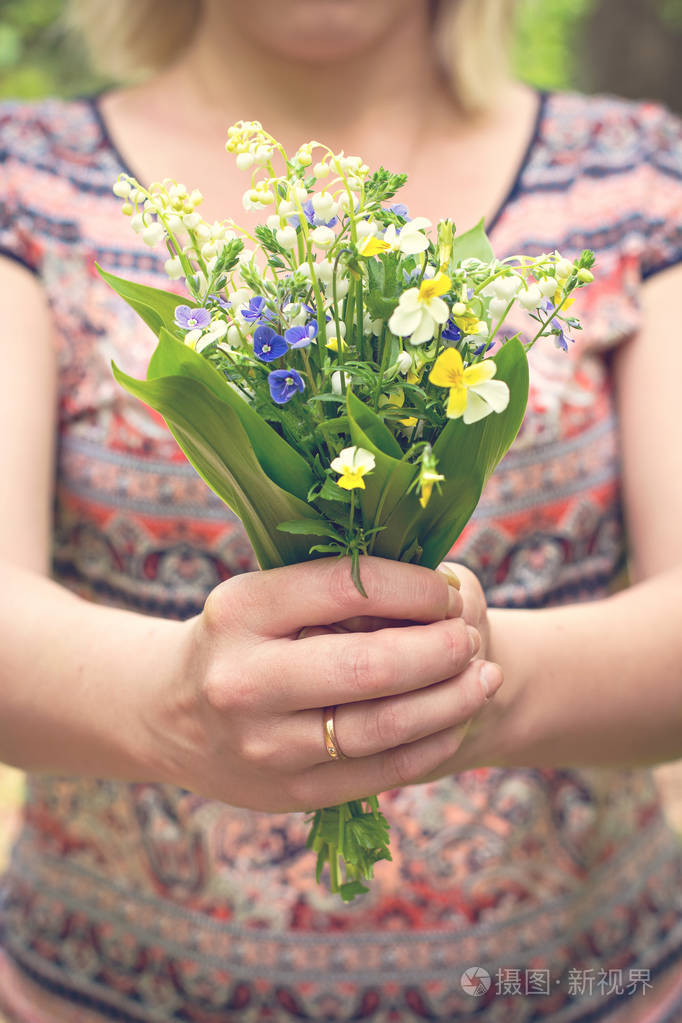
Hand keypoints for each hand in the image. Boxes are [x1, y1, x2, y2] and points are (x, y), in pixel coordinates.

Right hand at [154, 556, 501, 811]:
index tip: (446, 591)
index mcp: (241, 610)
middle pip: (372, 666)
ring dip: (451, 700)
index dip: (415, 588)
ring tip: (484, 677)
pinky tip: (455, 720)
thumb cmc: (235, 640)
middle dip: (442, 649)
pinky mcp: (288, 793)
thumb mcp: (261, 597)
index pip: (349, 588)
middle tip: (470, 637)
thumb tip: (437, 591)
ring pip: (385, 727)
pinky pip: (380, 773)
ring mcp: (264, 746)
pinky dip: (431, 743)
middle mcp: (245, 680)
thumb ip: (334, 592)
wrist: (165, 715)